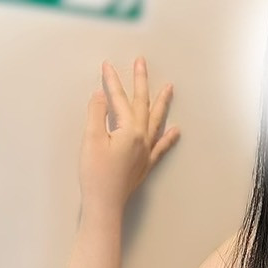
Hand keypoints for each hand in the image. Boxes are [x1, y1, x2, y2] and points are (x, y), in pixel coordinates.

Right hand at [78, 56, 179, 214]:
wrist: (104, 205)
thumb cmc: (95, 174)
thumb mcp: (91, 140)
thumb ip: (96, 114)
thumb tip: (102, 96)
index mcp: (130, 130)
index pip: (119, 100)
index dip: (112, 81)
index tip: (107, 65)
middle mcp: (143, 139)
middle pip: (143, 104)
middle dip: (141, 82)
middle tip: (141, 62)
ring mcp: (146, 152)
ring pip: (157, 122)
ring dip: (162, 104)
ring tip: (169, 89)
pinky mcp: (145, 165)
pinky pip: (160, 147)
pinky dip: (169, 138)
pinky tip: (176, 131)